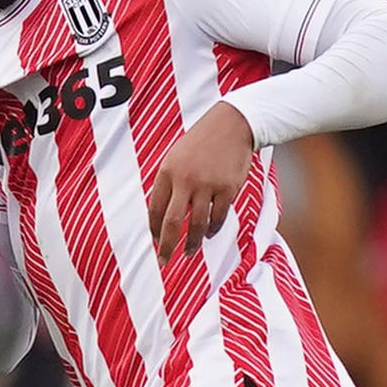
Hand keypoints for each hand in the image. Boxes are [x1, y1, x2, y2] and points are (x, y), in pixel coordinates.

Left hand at [148, 101, 257, 261]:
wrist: (231, 125)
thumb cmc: (201, 143)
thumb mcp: (176, 157)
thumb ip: (169, 183)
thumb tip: (164, 216)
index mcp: (167, 171)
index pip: (155, 209)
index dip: (155, 230)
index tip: (156, 243)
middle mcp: (185, 180)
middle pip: (173, 222)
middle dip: (167, 246)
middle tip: (164, 261)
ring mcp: (208, 185)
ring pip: (198, 224)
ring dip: (193, 243)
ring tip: (189, 252)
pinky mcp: (228, 188)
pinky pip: (218, 217)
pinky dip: (213, 229)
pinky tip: (209, 234)